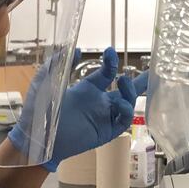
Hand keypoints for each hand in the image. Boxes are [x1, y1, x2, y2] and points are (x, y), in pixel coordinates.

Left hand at [9, 47, 147, 171]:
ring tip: (122, 82)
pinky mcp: (105, 132)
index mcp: (86, 90)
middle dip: (139, 82)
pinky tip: (119, 102)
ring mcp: (103, 118)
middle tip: (152, 71)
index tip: (109, 52)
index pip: (106, 74)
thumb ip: (58, 64)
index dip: (111, 62)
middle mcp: (98, 103)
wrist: (36, 138)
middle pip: (125, 91)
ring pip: (128, 104)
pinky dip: (126, 110)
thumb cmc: (38, 111)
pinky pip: (123, 121)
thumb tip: (76, 50)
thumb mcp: (45, 82)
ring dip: (130, 92)